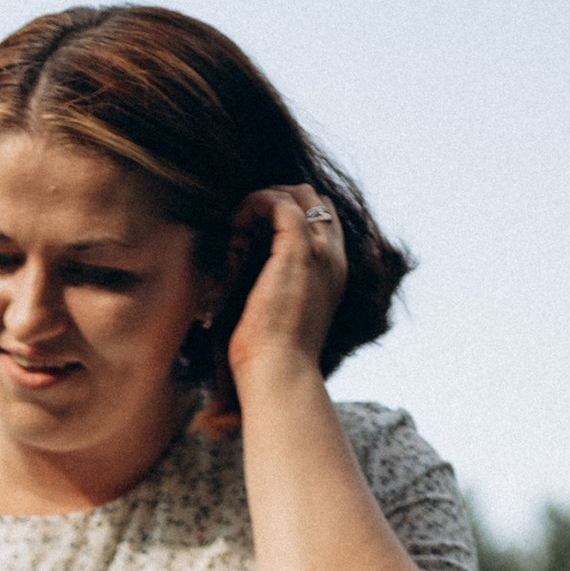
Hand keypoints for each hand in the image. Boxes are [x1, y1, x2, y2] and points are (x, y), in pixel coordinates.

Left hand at [223, 185, 347, 396]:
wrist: (280, 375)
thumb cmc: (271, 359)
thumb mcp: (279, 314)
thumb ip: (273, 284)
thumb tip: (242, 260)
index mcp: (332, 273)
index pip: (320, 220)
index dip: (287, 213)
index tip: (255, 231)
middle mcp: (332, 258)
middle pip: (313, 199)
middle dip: (277, 199)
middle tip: (246, 222)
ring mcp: (319, 252)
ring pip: (299, 195)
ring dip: (265, 200)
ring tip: (238, 223)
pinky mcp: (297, 251)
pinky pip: (281, 204)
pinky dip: (256, 203)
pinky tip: (237, 222)